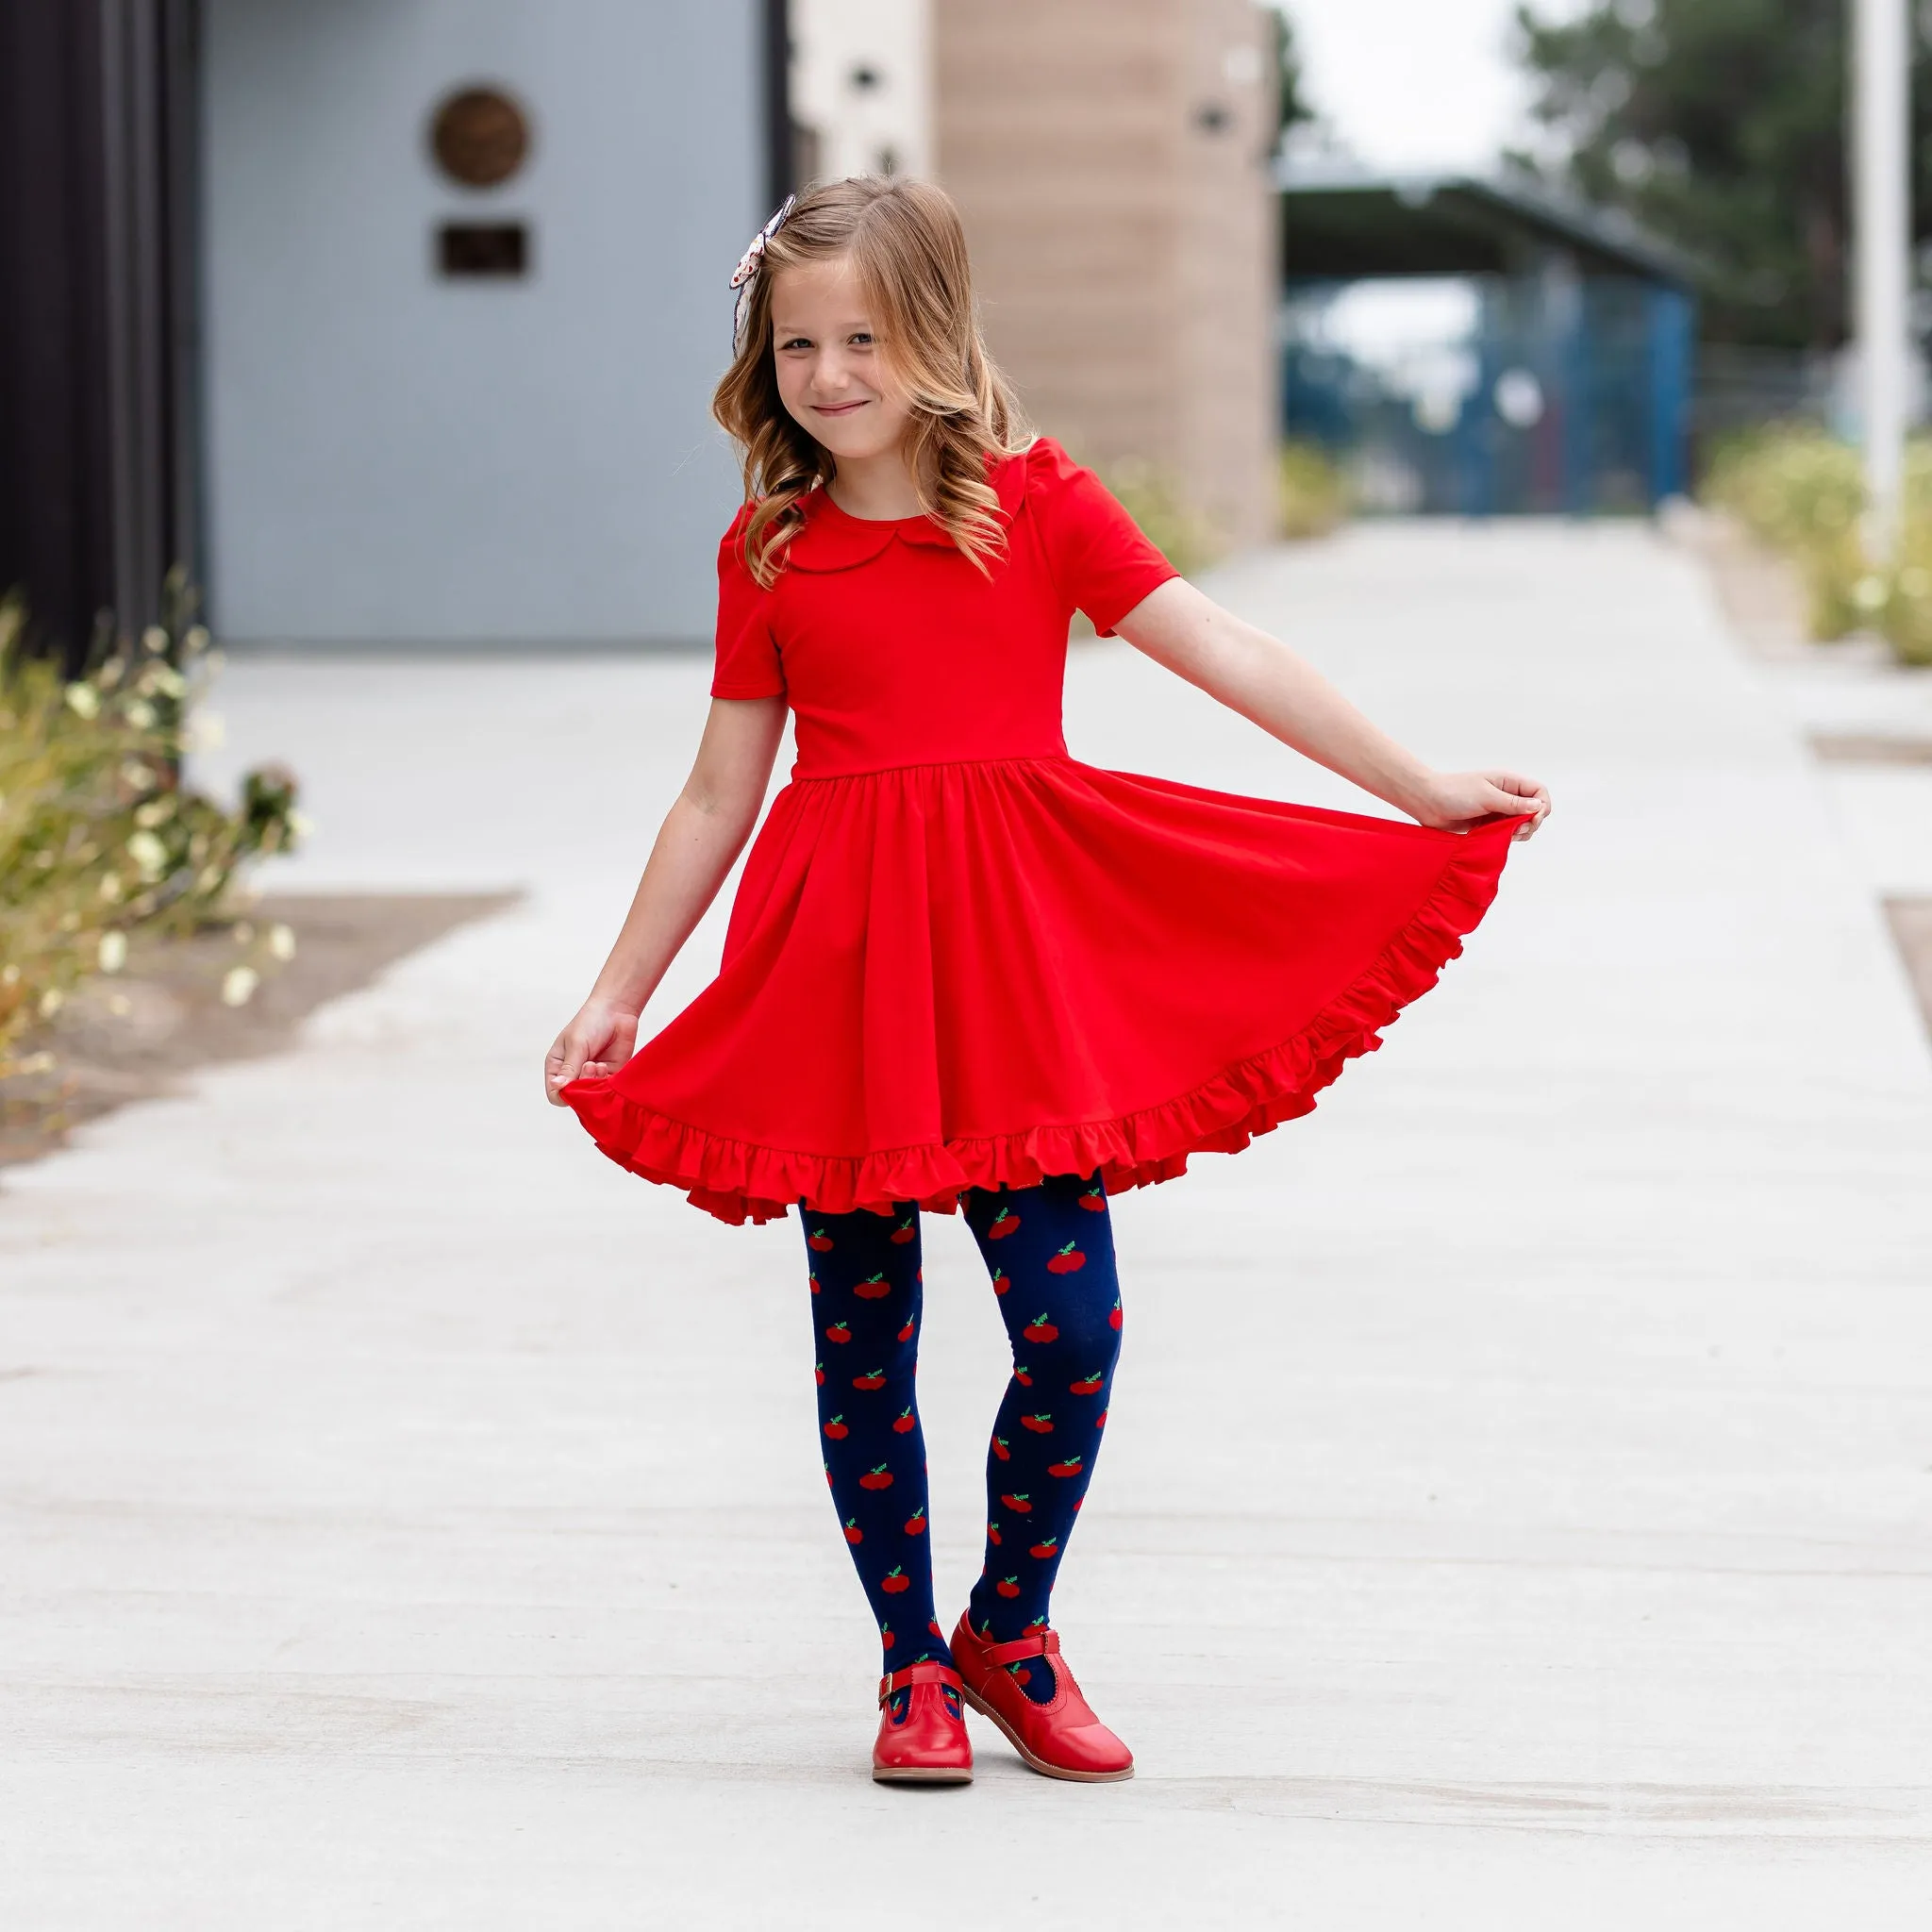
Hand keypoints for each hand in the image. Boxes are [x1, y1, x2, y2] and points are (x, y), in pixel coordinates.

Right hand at [544, 999, 640, 1105]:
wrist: (616, 1010)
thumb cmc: (590, 1022)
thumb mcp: (576, 1044)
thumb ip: (569, 1068)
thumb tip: (558, 1088)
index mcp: (557, 1066)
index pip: (555, 1093)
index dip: (563, 1094)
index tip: (573, 1081)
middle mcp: (574, 1074)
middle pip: (575, 1097)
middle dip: (583, 1085)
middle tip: (590, 1065)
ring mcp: (592, 1076)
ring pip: (592, 1096)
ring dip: (596, 1083)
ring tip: (599, 1064)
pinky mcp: (610, 1075)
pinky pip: (607, 1090)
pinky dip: (608, 1083)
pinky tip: (606, 1066)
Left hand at [1411, 769, 1550, 840]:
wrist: (1427, 803)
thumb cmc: (1454, 793)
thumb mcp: (1486, 796)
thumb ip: (1512, 803)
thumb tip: (1538, 806)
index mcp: (1509, 782)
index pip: (1539, 792)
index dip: (1542, 806)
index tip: (1532, 819)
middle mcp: (1506, 796)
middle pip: (1535, 810)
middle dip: (1531, 823)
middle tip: (1515, 831)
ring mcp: (1498, 811)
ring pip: (1523, 824)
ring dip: (1521, 832)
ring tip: (1507, 836)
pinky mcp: (1489, 824)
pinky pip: (1507, 833)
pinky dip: (1508, 838)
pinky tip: (1499, 839)